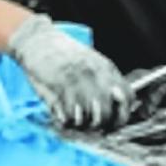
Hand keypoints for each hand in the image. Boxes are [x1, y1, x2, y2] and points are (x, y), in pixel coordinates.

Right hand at [8, 14, 131, 129]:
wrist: (37, 40)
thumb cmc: (63, 53)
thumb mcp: (92, 62)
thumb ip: (106, 82)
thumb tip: (118, 105)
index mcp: (107, 69)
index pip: (127, 98)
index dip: (121, 115)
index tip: (113, 122)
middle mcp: (95, 74)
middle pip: (106, 114)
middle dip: (98, 125)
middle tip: (89, 124)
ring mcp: (77, 80)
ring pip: (88, 118)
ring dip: (80, 125)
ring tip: (73, 117)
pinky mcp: (59, 86)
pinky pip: (68, 116)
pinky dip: (65, 120)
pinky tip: (61, 112)